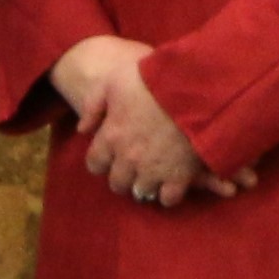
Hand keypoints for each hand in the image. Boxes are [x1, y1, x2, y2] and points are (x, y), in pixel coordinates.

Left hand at [53, 35, 255, 207]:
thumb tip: (82, 130)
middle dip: (122, 177)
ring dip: (145, 185)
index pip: (94, 164)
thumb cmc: (154, 80)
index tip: (111, 156)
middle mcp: (127, 159)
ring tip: (153, 176)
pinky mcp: (179, 176)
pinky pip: (168, 198)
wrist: (195, 89)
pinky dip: (168, 194)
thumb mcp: (114, 81)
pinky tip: (172, 184)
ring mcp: (153, 170)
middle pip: (117, 183)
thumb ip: (94, 105)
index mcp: (110, 137)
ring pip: (141, 192)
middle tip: (133, 168)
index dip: (102, 161)